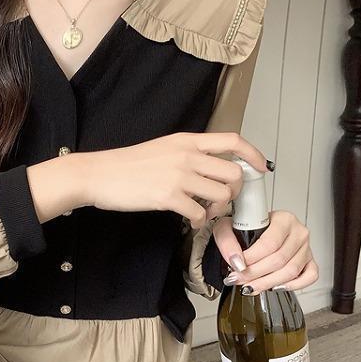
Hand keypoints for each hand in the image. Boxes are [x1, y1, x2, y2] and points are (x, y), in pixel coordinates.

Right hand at [81, 132, 266, 227]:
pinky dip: (199, 221)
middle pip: (234, 173)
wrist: (99, 174)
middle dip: (234, 191)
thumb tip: (211, 168)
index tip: (262, 168)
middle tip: (221, 200)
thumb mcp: (163, 148)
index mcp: (187, 141)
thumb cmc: (127, 164)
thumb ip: (189, 154)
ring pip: (221, 195)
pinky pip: (199, 213)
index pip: (233, 141)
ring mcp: (178, 176)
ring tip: (202, 211)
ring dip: (217, 208)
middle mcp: (187, 155)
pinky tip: (188, 219)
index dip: (254, 155)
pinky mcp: (168, 197)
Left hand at [212, 210, 318, 293]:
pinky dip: (293, 286)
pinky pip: (309, 277)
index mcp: (283, 219)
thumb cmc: (246, 227)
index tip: (237, 267)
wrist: (253, 228)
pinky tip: (275, 287)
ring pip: (291, 271)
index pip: (269, 244)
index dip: (252, 259)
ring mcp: (306, 248)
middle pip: (279, 260)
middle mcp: (298, 232)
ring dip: (268, 283)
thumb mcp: (228, 227)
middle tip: (239, 280)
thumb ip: (228, 242)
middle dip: (255, 274)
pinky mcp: (310, 261)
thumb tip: (237, 262)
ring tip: (250, 286)